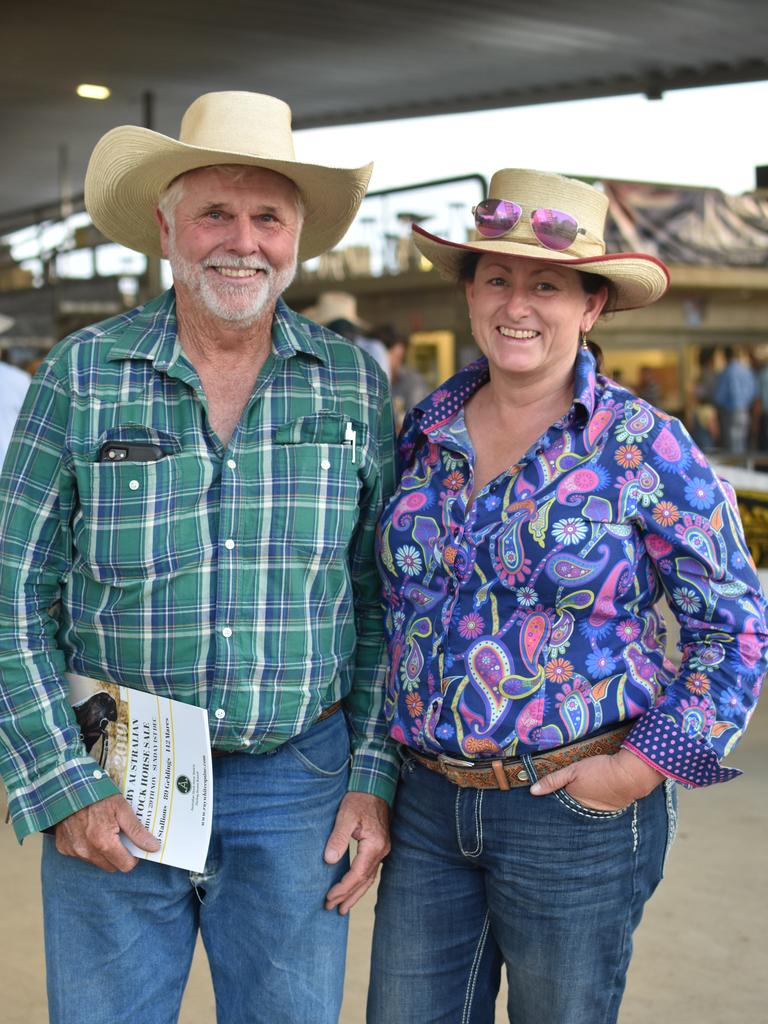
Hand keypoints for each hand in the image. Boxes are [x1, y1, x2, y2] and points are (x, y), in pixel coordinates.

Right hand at [54, 794, 160, 872]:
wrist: (69, 787)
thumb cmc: (98, 796)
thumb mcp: (122, 808)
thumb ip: (137, 830)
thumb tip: (153, 847)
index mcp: (103, 843)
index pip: (126, 865)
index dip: (133, 856)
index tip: (133, 843)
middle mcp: (86, 852)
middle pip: (111, 866)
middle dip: (119, 855)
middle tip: (119, 835)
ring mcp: (73, 851)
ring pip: (96, 862)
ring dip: (103, 852)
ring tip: (104, 830)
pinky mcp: (63, 848)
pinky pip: (81, 855)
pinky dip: (87, 847)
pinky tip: (88, 830)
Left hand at [323, 792, 390, 914]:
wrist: (374, 787)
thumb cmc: (359, 800)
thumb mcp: (345, 816)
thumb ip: (338, 838)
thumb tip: (329, 860)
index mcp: (374, 845)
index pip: (357, 874)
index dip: (343, 888)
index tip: (329, 897)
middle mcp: (381, 851)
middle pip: (365, 881)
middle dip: (348, 896)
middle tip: (332, 909)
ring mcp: (382, 850)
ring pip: (369, 879)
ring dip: (356, 894)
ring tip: (343, 908)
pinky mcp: (379, 847)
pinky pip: (370, 871)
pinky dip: (361, 883)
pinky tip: (354, 889)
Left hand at [529, 748, 664, 811]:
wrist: (630, 775)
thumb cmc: (600, 771)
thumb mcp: (573, 771)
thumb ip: (553, 780)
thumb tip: (532, 791)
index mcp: (573, 804)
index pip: (557, 808)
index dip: (551, 803)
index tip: (543, 801)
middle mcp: (584, 814)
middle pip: (569, 812)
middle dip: (563, 809)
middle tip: (558, 801)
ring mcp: (598, 814)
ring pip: (582, 812)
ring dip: (578, 808)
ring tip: (577, 799)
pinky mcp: (610, 812)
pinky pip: (595, 811)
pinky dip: (592, 806)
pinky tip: (592, 798)